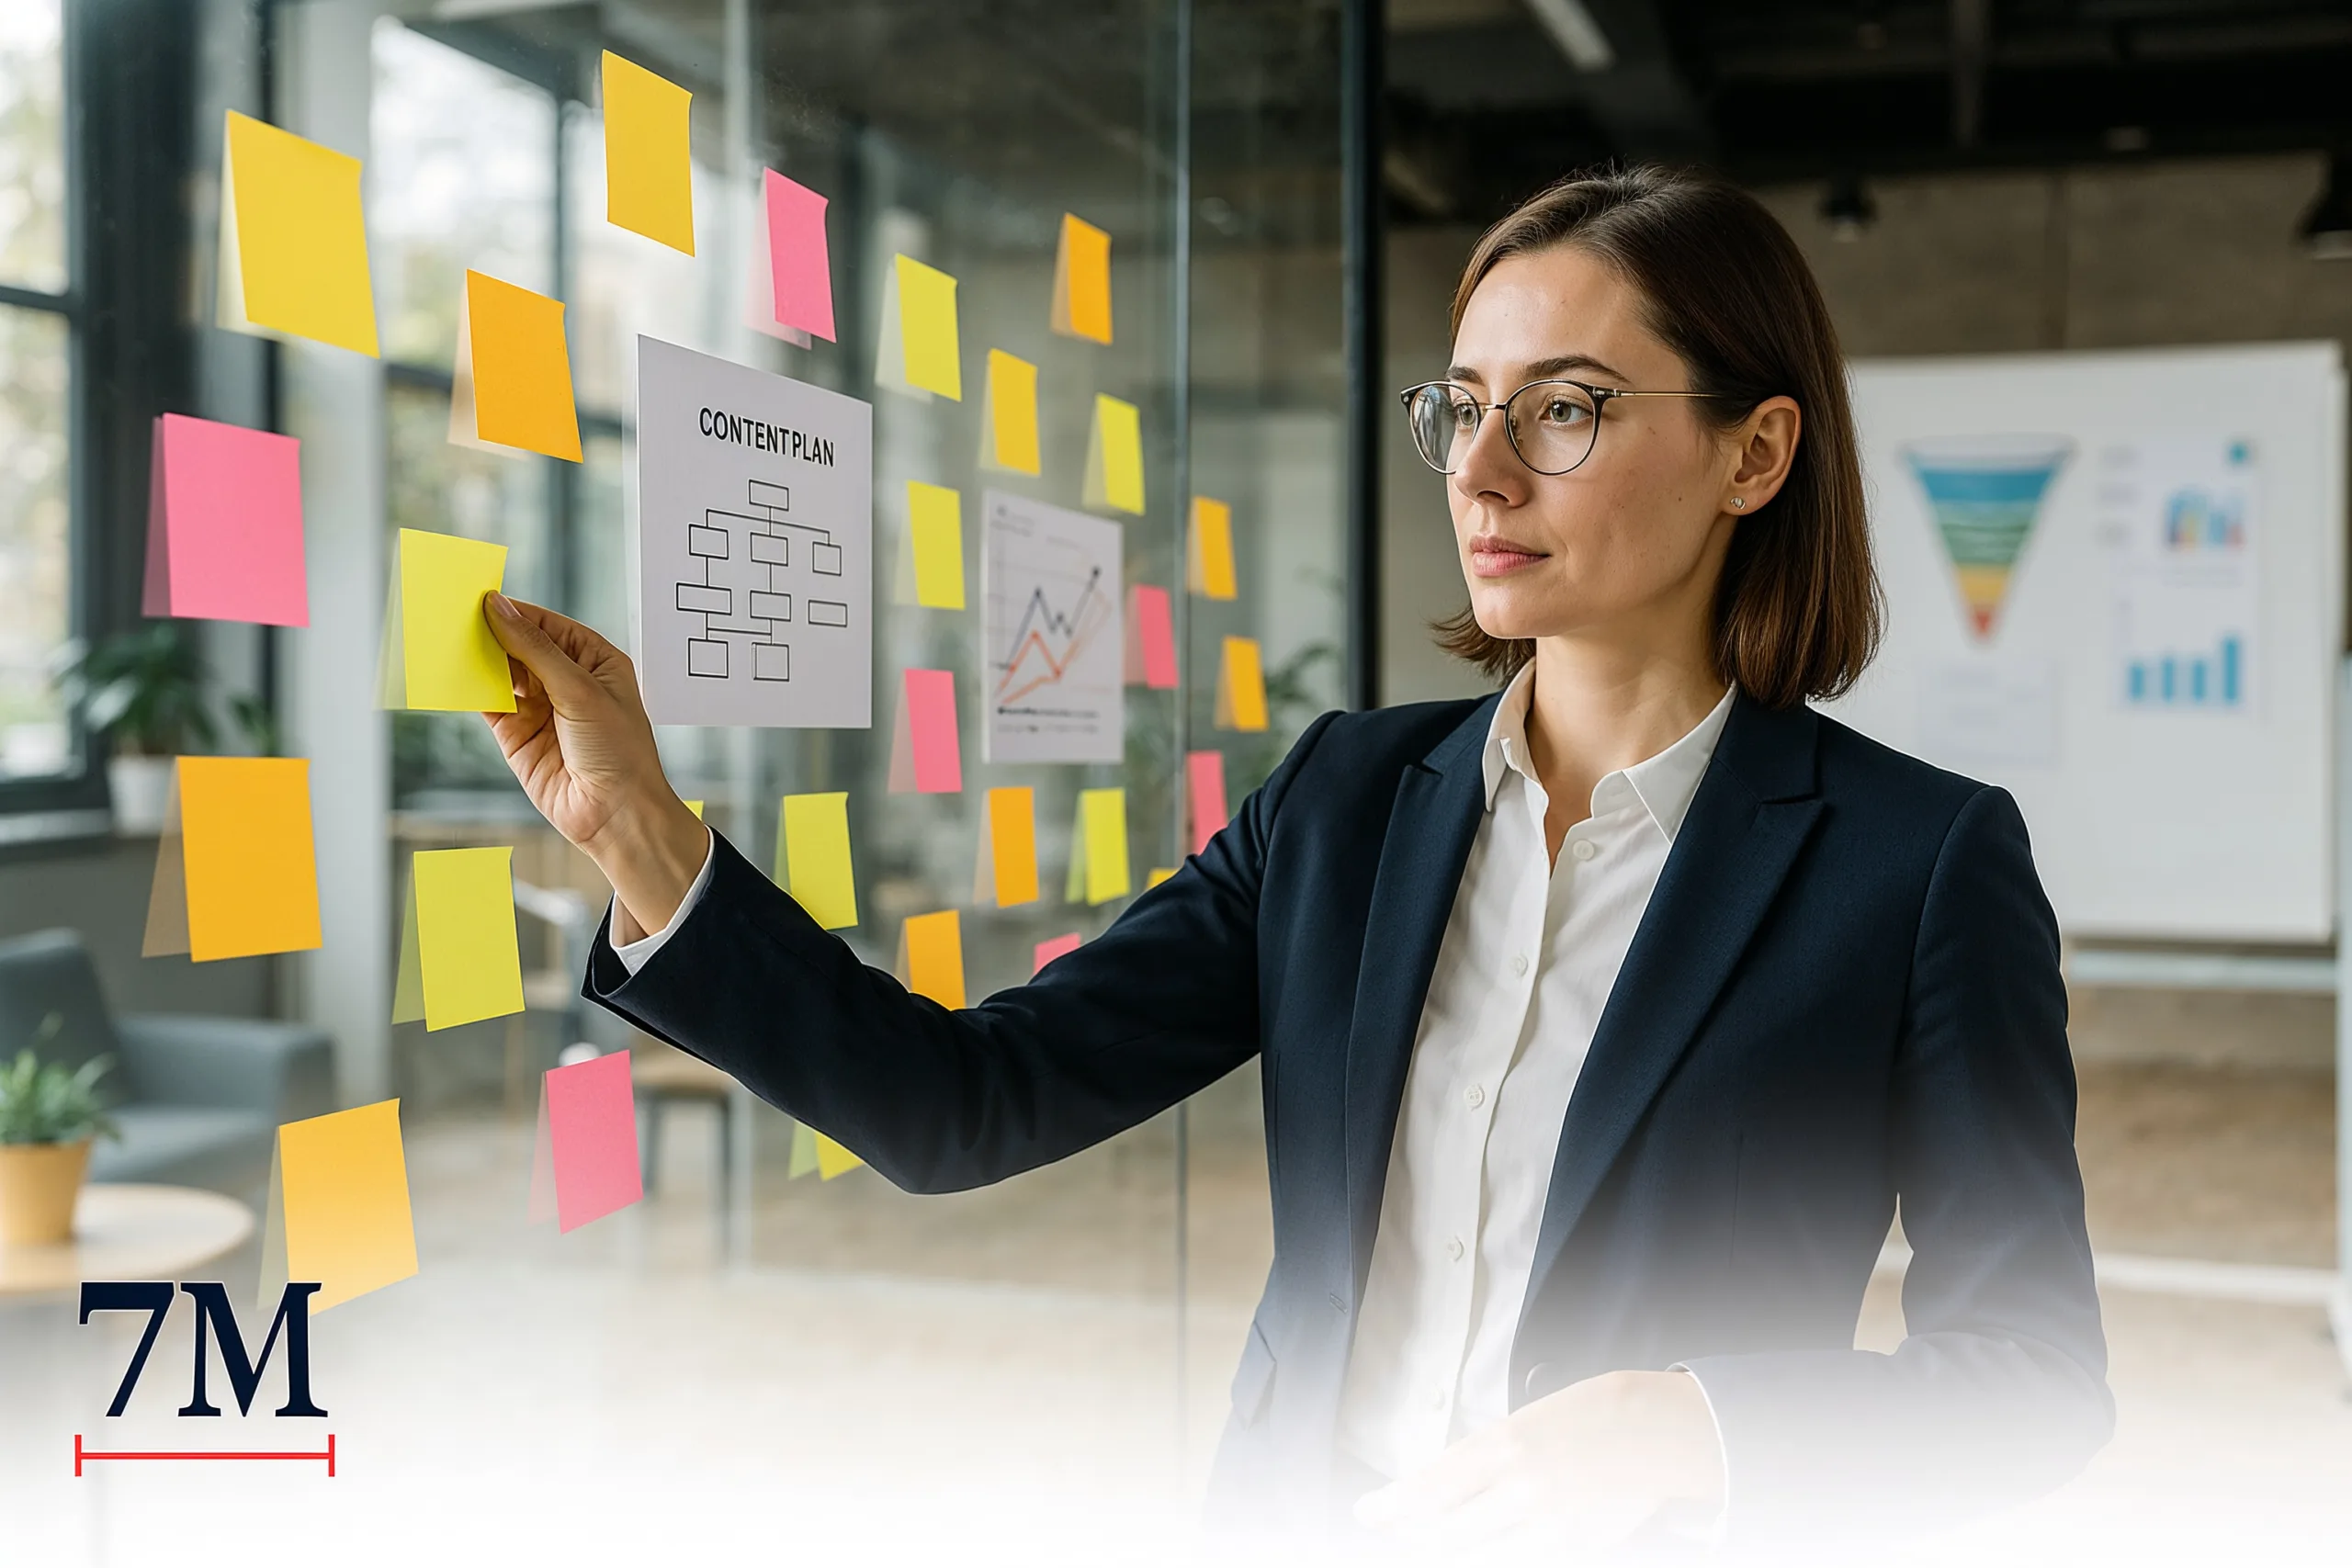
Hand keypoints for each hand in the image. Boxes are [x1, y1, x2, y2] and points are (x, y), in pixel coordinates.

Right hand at [480, 593, 707, 941]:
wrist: (616, 815)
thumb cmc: (620, 752)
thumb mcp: (580, 690)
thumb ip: (535, 649)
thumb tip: (499, 609)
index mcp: (596, 662)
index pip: (548, 626)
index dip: (516, 613)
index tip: (480, 599)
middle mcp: (568, 683)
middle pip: (520, 647)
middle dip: (491, 634)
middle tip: (453, 616)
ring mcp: (541, 710)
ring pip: (501, 674)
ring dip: (477, 660)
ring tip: (446, 640)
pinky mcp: (518, 737)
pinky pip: (488, 705)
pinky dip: (469, 691)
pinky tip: (450, 675)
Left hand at [1353, 1370, 1725, 1550]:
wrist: (1654, 1429)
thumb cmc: (1586, 1415)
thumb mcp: (1520, 1424)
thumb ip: (1481, 1462)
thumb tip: (1440, 1492)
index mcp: (1502, 1447)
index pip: (1427, 1489)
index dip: (1390, 1508)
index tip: (1369, 1513)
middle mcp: (1520, 1490)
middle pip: (1445, 1535)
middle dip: (1414, 1537)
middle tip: (1399, 1529)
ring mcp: (1549, 1525)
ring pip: (1479, 1556)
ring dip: (1450, 1549)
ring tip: (1435, 1538)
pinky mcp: (1574, 1548)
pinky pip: (1524, 1558)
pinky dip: (1499, 1552)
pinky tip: (1494, 1541)